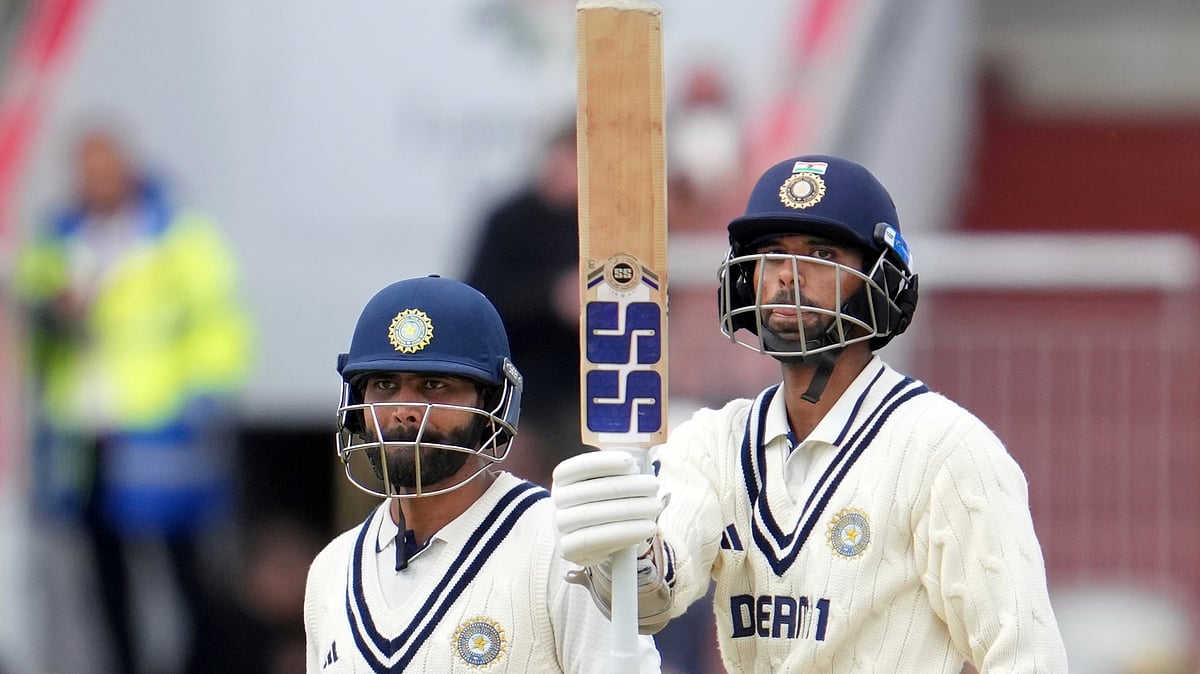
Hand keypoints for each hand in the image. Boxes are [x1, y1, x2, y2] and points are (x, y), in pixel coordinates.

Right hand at [552, 450, 661, 566]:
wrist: (582, 538)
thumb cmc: (601, 505)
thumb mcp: (606, 486)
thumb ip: (620, 475)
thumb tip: (638, 470)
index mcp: (563, 477)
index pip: (579, 466)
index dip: (604, 462)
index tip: (631, 461)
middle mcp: (557, 499)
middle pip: (591, 490)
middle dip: (627, 486)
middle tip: (654, 485)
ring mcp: (559, 525)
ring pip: (592, 514)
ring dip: (629, 510)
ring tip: (655, 506)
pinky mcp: (566, 548)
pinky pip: (594, 539)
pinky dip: (623, 532)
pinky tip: (646, 528)